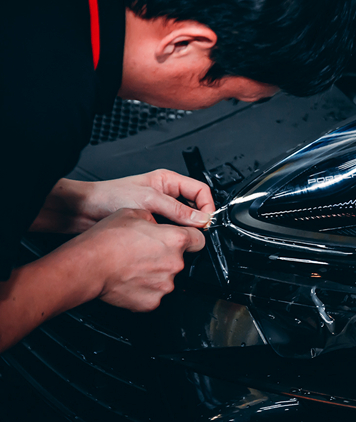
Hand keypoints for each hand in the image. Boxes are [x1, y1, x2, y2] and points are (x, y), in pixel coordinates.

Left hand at [32, 170, 215, 233]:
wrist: (84, 211)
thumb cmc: (109, 196)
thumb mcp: (150, 200)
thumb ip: (178, 210)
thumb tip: (201, 219)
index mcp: (169, 181)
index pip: (200, 191)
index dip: (207, 206)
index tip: (206, 222)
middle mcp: (166, 195)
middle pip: (194, 207)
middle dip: (196, 220)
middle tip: (196, 232)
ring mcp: (159, 210)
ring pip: (182, 222)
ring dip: (182, 230)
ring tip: (177, 236)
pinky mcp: (151, 224)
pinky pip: (169, 231)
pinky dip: (170, 237)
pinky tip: (165, 241)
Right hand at [59, 208, 205, 311]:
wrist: (87, 266)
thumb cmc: (106, 241)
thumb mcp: (133, 213)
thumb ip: (155, 218)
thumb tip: (158, 223)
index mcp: (175, 240)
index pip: (199, 239)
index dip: (190, 238)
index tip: (184, 240)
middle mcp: (175, 263)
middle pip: (180, 260)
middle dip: (167, 257)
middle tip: (145, 253)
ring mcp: (165, 285)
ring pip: (167, 278)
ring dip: (156, 274)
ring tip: (134, 267)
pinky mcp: (153, 302)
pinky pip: (154, 294)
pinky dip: (145, 290)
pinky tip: (131, 280)